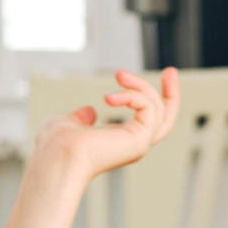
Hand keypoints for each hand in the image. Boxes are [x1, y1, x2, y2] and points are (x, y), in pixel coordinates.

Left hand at [31, 68, 180, 181]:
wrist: (57, 156)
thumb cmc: (56, 145)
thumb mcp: (69, 123)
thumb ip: (81, 118)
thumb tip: (90, 110)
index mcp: (119, 142)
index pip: (146, 121)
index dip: (150, 98)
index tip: (150, 80)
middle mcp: (133, 145)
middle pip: (166, 119)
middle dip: (172, 93)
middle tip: (171, 70)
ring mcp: (138, 144)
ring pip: (158, 109)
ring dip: (140, 85)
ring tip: (119, 74)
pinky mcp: (140, 140)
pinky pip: (149, 108)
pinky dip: (133, 96)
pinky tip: (110, 97)